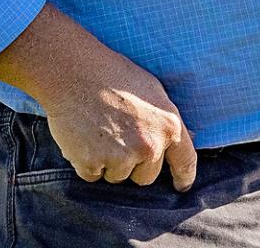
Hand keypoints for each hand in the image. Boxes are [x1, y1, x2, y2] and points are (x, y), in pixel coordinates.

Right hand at [0, 4, 199, 189]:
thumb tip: (185, 137)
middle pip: (146, 177)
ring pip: (118, 177)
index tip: (180, 187)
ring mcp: (121, 158)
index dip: (183, 178)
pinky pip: (93, 175)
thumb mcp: (154, 91)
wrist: (74, 72)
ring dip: (109, 162)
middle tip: (118, 134)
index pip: (185, 162)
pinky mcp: (93, 164)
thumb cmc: (114, 76)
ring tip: (99, 130)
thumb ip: (166, 120)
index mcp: (169, 127)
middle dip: (134, 163)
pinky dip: (87, 162)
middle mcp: (149, 147)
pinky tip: (84, 137)